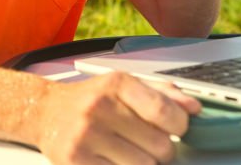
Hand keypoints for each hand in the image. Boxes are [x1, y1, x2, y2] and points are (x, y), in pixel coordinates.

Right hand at [39, 72, 199, 163]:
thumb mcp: (124, 86)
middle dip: (161, 151)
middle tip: (146, 144)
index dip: (180, 127)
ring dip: (142, 164)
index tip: (176, 129)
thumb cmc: (90, 100)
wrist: (45, 112)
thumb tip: (195, 109)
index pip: (164, 112)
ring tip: (127, 152)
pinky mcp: (75, 160)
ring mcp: (86, 135)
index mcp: (116, 83)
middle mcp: (99, 107)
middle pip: (159, 147)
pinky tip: (112, 160)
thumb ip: (162, 94)